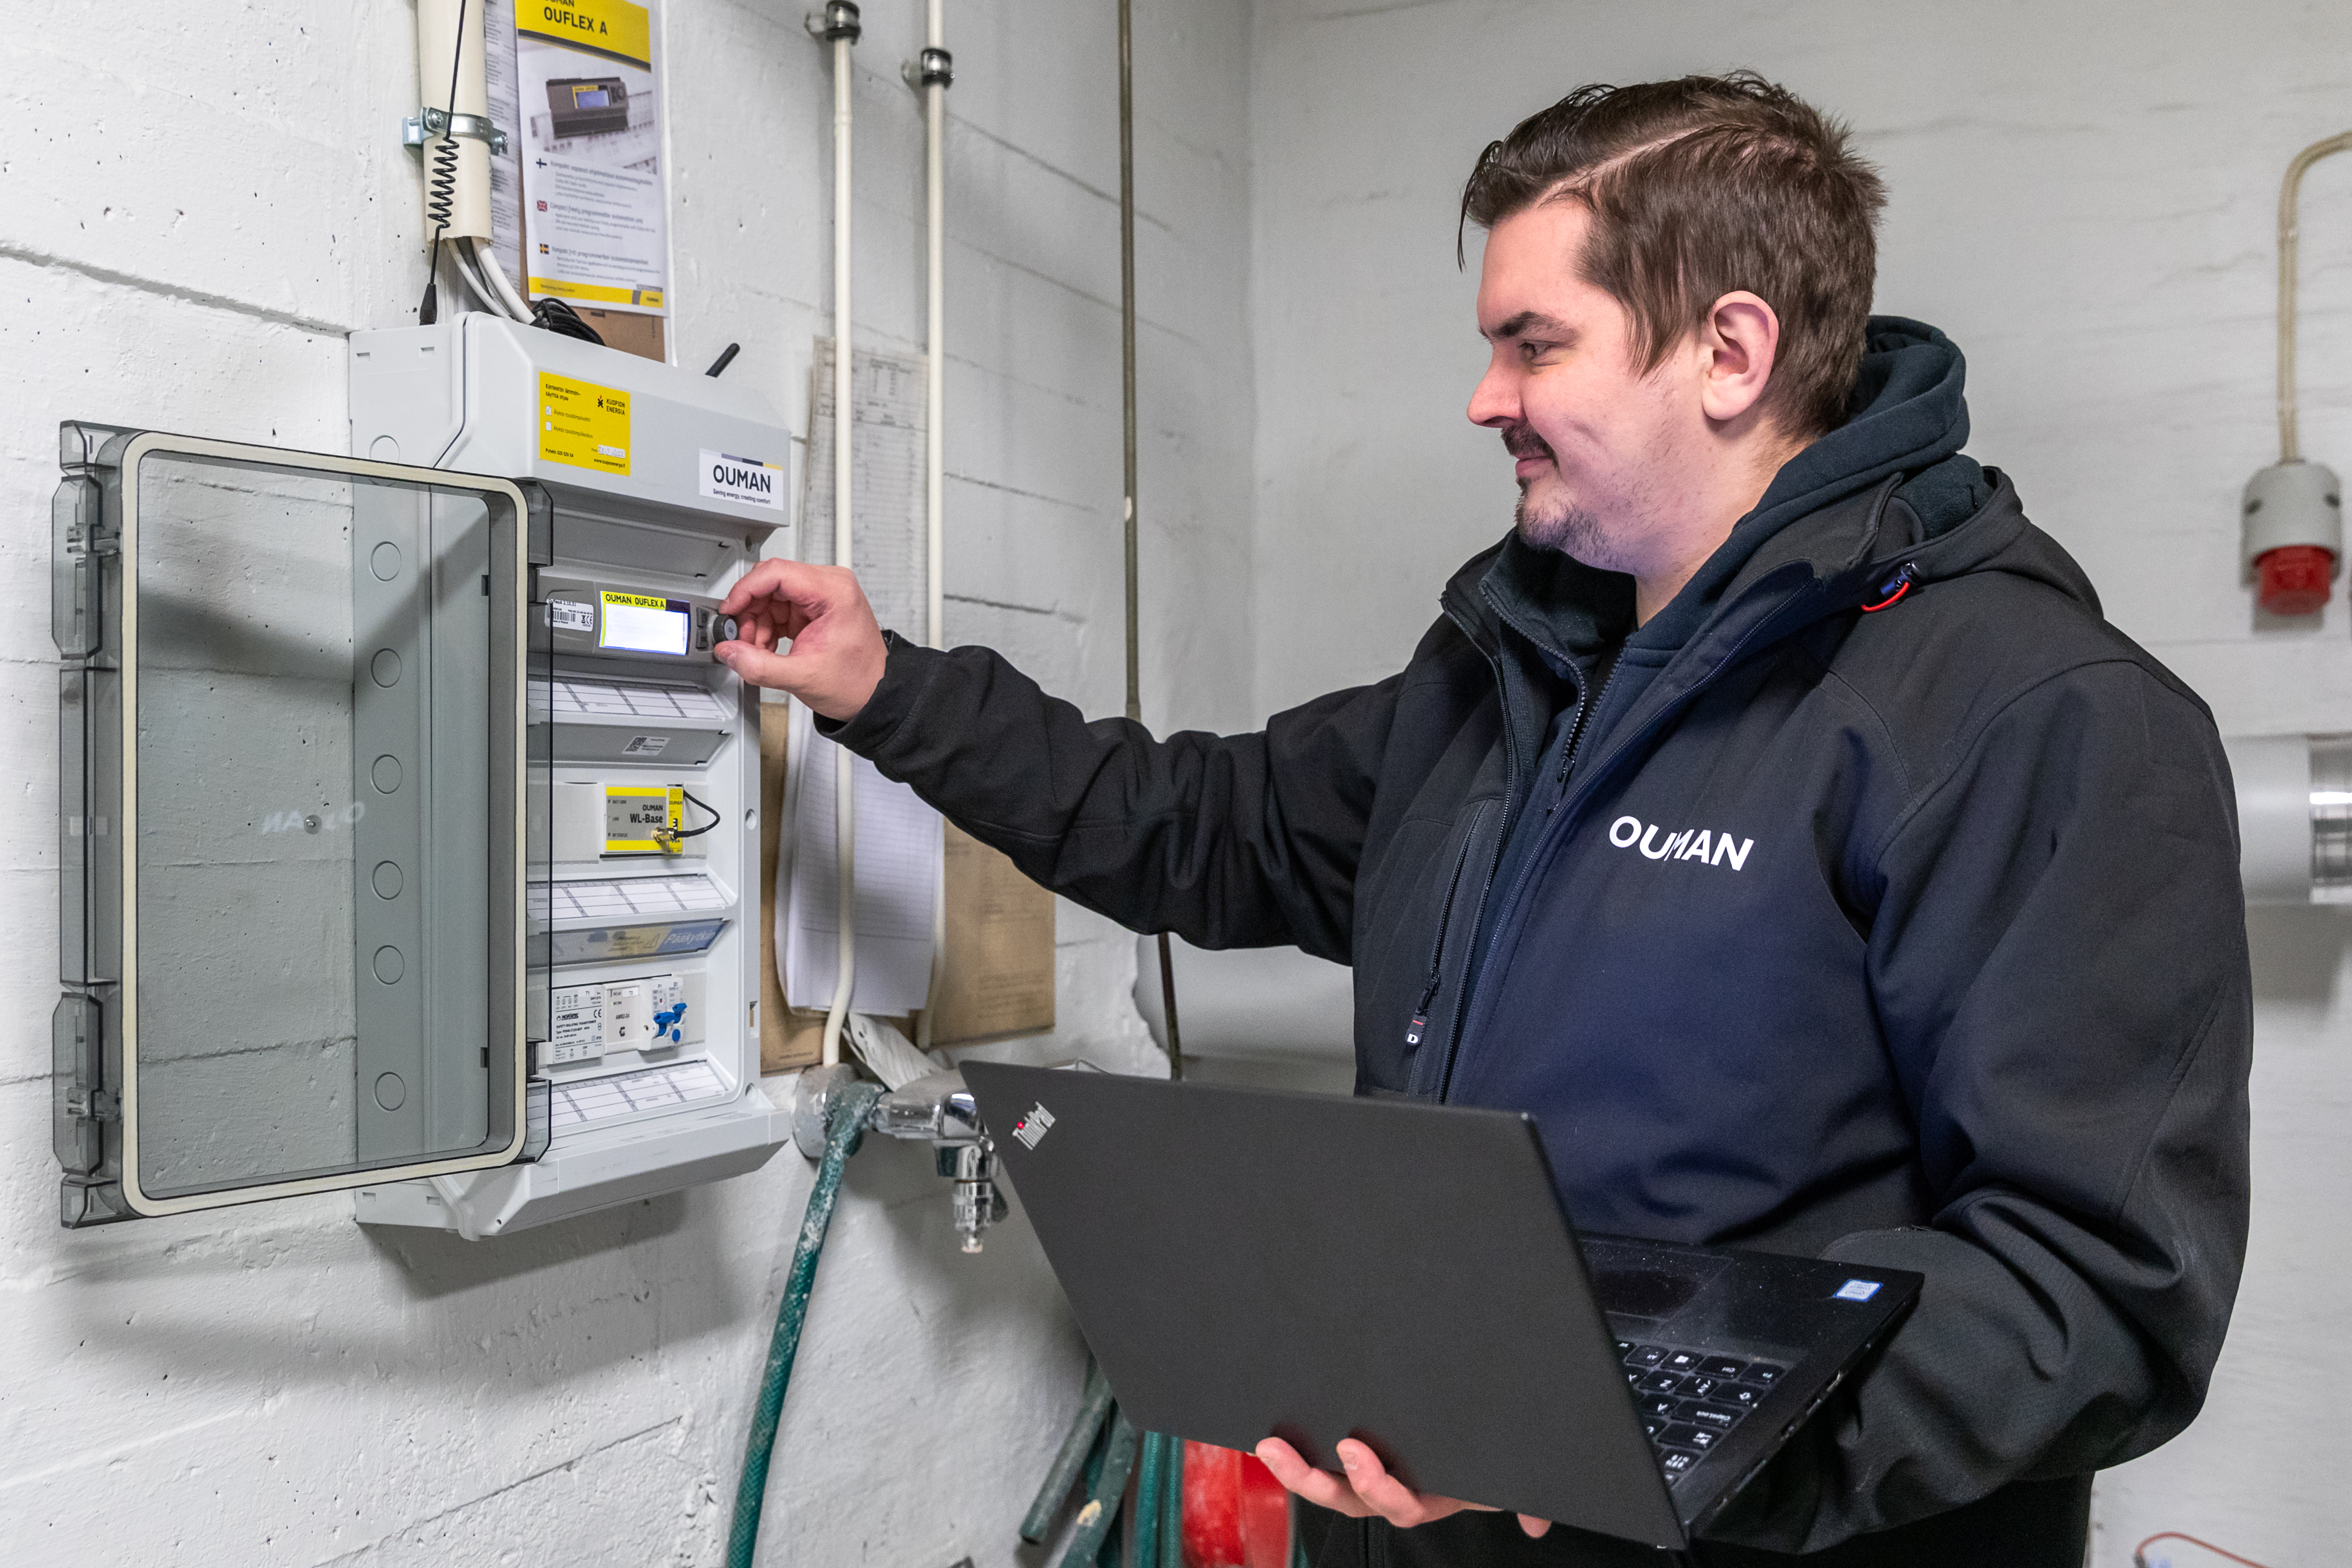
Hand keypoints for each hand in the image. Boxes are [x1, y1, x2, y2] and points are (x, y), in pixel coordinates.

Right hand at [713, 560, 888, 720]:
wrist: (874, 694)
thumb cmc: (856, 681)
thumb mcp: (801, 676)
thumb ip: (758, 665)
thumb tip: (728, 652)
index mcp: (834, 591)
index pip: (777, 572)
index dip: (746, 589)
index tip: (729, 610)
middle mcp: (830, 586)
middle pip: (771, 582)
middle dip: (750, 612)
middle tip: (741, 639)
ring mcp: (822, 595)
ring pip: (772, 596)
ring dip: (757, 623)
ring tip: (758, 651)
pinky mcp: (815, 608)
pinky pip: (780, 608)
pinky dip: (767, 627)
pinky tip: (767, 648)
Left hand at [1254, 1437, 1551, 1539]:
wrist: (1483, 1438)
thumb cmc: (1486, 1461)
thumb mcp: (1506, 1480)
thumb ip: (1526, 1501)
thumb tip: (1538, 1523)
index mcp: (1424, 1497)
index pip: (1396, 1501)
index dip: (1373, 1482)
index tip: (1353, 1451)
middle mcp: (1391, 1489)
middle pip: (1346, 1496)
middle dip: (1314, 1479)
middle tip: (1283, 1450)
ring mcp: (1369, 1473)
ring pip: (1326, 1482)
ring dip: (1294, 1469)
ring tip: (1267, 1446)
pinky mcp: (1352, 1452)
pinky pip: (1318, 1458)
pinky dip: (1294, 1454)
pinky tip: (1266, 1437)